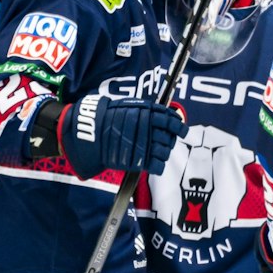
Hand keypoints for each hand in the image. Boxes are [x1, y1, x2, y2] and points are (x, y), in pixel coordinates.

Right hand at [57, 93, 184, 178]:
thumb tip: (164, 114)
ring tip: (157, 153)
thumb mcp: (128, 106)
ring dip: (163, 153)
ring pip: (165, 152)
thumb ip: (145, 110)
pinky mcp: (137, 161)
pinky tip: (154, 164)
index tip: (182, 129)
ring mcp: (143, 145)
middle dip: (170, 141)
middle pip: (169, 137)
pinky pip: (157, 166)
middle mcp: (148, 128)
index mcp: (146, 113)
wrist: (90, 132)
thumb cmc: (107, 117)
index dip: (179, 126)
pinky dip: (158, 166)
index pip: (170, 120)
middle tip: (165, 142)